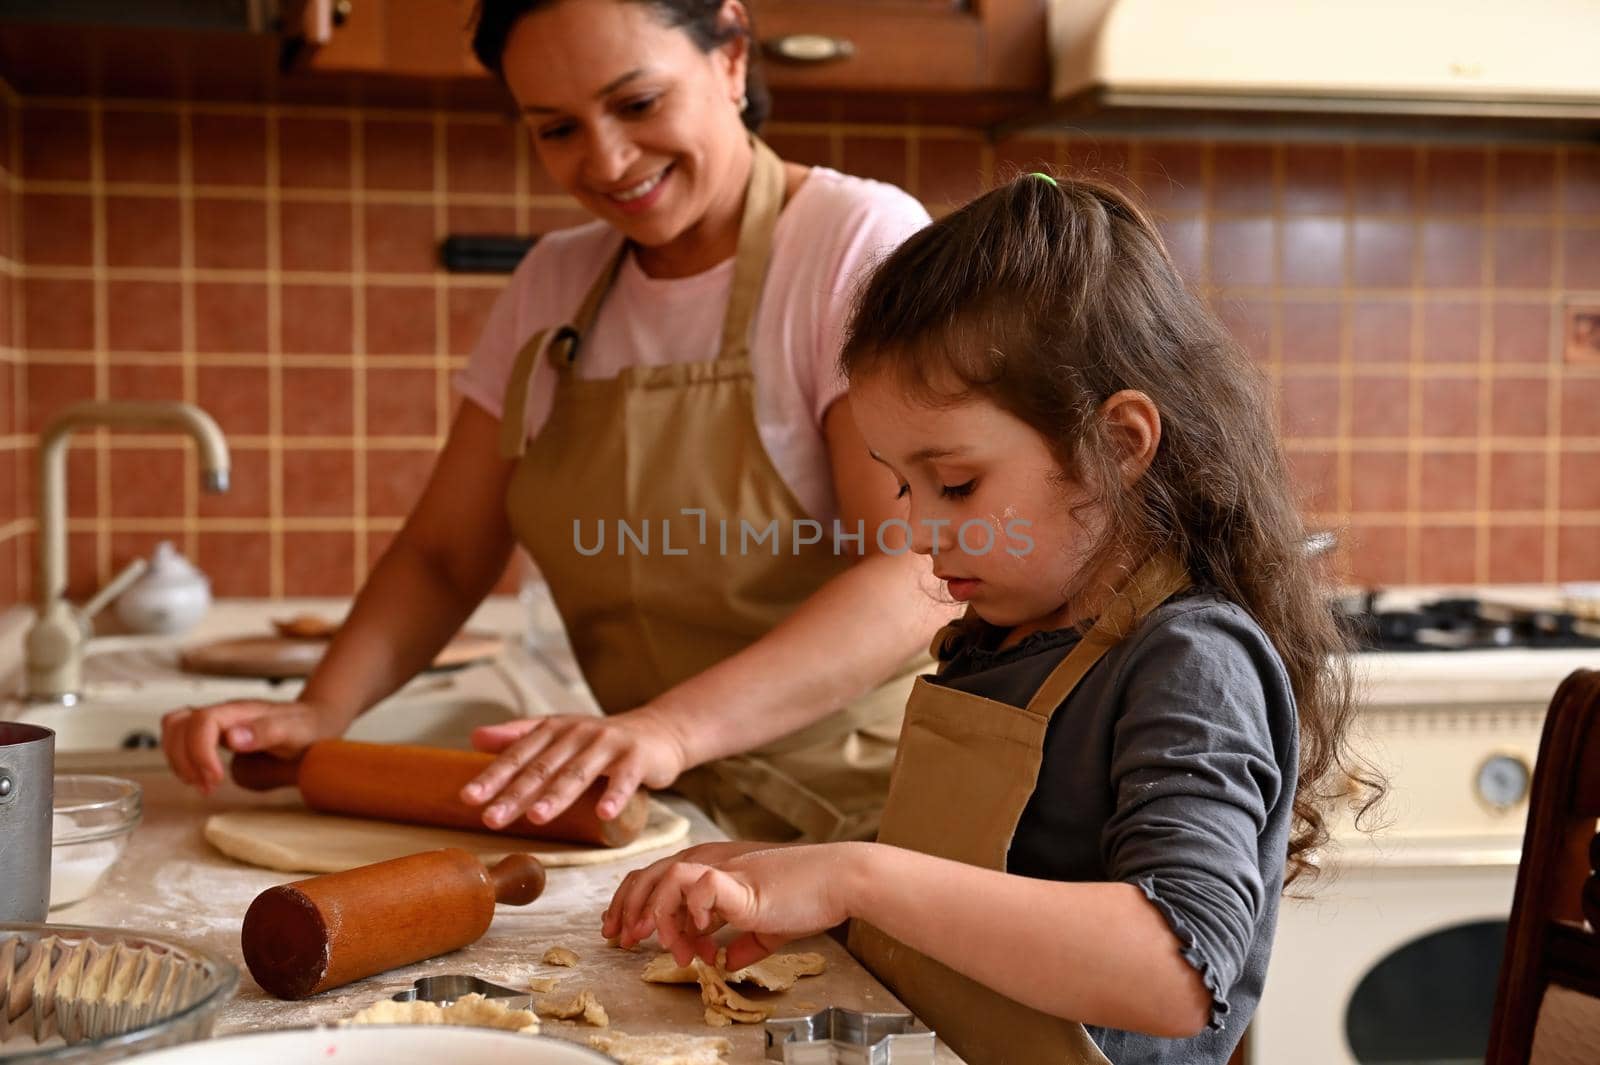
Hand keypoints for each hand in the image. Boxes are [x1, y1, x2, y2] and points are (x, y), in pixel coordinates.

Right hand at [161, 699, 333, 794]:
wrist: (314, 723)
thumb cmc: (306, 727)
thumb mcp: (295, 731)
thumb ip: (267, 731)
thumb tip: (232, 737)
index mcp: (240, 711)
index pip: (201, 722)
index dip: (200, 752)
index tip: (215, 779)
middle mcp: (222, 713)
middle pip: (179, 725)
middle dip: (186, 760)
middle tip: (208, 787)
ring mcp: (215, 722)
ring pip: (174, 730)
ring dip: (178, 760)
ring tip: (202, 784)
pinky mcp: (212, 734)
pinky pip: (180, 738)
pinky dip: (180, 758)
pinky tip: (198, 776)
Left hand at [460, 710, 686, 828]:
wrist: (658, 732)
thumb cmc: (599, 741)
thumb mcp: (558, 733)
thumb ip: (518, 737)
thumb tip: (474, 737)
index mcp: (554, 730)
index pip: (518, 755)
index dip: (492, 776)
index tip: (468, 798)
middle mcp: (577, 733)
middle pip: (543, 767)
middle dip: (515, 794)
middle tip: (491, 818)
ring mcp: (608, 744)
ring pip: (578, 773)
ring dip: (557, 796)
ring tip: (536, 818)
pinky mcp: (637, 757)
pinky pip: (624, 779)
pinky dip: (614, 795)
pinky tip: (604, 814)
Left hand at [615, 842, 867, 971]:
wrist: (838, 880)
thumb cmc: (809, 897)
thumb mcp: (769, 924)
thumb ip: (746, 942)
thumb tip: (729, 963)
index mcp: (714, 866)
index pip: (657, 876)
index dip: (633, 903)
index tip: (625, 933)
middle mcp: (712, 861)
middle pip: (648, 875)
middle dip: (627, 910)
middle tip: (623, 942)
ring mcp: (724, 868)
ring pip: (664, 878)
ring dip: (659, 919)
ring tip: (668, 949)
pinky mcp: (738, 880)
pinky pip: (697, 886)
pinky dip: (691, 914)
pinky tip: (704, 939)